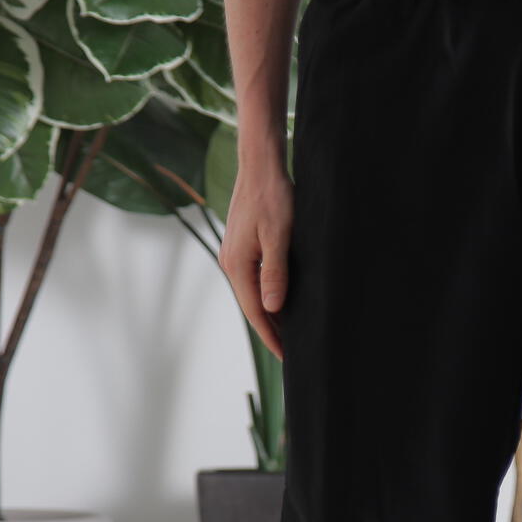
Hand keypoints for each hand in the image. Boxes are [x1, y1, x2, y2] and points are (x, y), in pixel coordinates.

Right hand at [217, 156, 293, 361]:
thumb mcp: (279, 236)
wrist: (260, 165)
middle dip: (270, 330)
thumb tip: (272, 309)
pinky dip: (266, 295)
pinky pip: (253, 279)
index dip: (271, 336)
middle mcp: (230, 262)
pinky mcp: (242, 245)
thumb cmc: (272, 197)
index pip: (256, 311)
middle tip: (290, 352)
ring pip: (252, 293)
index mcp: (237, 264)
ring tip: (287, 333)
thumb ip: (275, 273)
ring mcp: (234, 253)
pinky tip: (279, 301)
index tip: (287, 356)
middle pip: (251, 306)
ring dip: (268, 314)